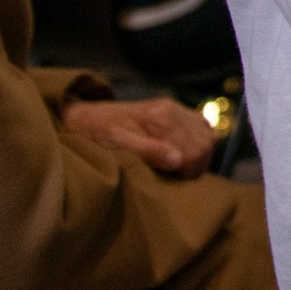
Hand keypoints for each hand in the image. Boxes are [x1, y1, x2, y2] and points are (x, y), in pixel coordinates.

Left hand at [61, 98, 215, 177]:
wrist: (84, 117)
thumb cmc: (95, 136)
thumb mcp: (115, 146)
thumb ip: (147, 152)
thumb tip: (177, 161)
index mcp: (160, 118)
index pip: (194, 150)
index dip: (188, 171)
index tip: (172, 181)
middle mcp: (172, 110)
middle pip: (204, 143)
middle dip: (195, 165)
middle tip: (176, 178)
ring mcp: (175, 108)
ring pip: (207, 135)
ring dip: (198, 155)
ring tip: (180, 168)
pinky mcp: (174, 110)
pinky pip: (201, 126)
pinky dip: (198, 142)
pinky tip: (182, 153)